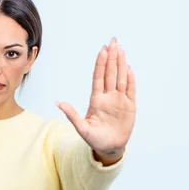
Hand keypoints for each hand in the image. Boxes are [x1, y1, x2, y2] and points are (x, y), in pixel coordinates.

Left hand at [57, 37, 135, 161]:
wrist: (109, 148)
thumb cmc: (94, 139)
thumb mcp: (82, 128)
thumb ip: (72, 115)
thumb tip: (58, 103)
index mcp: (96, 100)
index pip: (99, 78)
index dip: (100, 64)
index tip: (102, 50)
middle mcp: (108, 96)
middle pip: (110, 73)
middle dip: (112, 57)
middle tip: (113, 41)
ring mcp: (119, 100)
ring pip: (120, 78)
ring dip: (121, 64)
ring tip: (121, 49)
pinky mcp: (130, 106)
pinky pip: (130, 90)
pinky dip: (130, 79)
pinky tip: (128, 68)